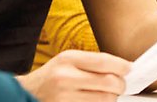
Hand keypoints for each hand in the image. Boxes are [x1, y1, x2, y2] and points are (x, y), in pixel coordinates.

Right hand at [15, 50, 130, 101]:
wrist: (27, 93)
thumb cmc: (50, 77)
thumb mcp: (66, 61)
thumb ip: (91, 63)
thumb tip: (121, 68)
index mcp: (67, 59)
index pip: (103, 61)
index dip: (121, 66)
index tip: (129, 68)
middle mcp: (66, 78)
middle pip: (109, 82)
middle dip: (121, 84)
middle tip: (122, 83)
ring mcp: (67, 98)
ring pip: (105, 99)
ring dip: (111, 97)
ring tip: (107, 93)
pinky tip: (96, 100)